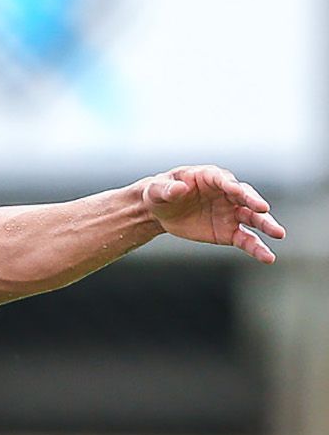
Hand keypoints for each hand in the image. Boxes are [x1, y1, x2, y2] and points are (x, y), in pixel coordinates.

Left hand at [141, 166, 284, 262]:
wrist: (161, 211)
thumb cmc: (160, 193)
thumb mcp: (157, 189)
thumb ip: (168, 189)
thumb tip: (179, 188)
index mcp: (210, 177)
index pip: (224, 180)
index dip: (231, 185)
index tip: (237, 192)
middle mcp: (227, 194)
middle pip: (245, 198)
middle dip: (254, 203)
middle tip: (264, 209)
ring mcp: (231, 213)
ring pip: (253, 219)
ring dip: (266, 225)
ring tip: (279, 234)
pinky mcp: (229, 232)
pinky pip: (246, 240)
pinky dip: (257, 248)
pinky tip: (268, 258)